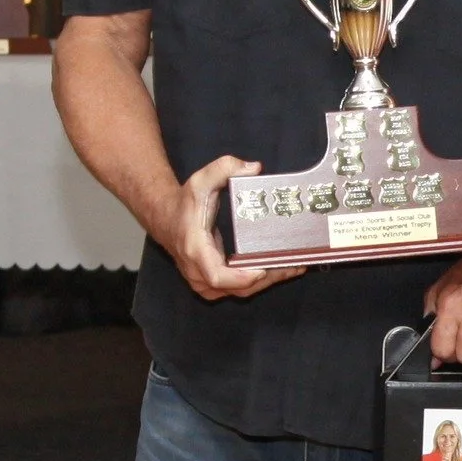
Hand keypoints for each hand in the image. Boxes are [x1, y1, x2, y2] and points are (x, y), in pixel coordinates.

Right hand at [159, 155, 305, 302]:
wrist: (166, 220)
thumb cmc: (185, 203)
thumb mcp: (200, 181)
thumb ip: (223, 168)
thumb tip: (254, 168)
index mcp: (195, 250)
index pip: (216, 275)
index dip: (240, 278)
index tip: (262, 271)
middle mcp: (198, 272)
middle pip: (236, 288)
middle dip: (267, 278)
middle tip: (294, 264)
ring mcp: (205, 283)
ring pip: (240, 292)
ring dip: (268, 282)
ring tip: (295, 267)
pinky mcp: (212, 285)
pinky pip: (238, 290)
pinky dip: (260, 283)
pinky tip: (281, 270)